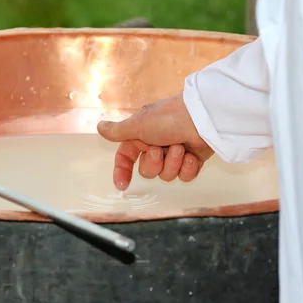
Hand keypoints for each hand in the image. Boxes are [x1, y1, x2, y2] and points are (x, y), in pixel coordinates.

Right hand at [97, 92, 213, 189]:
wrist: (203, 117)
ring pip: (167, 175)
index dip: (122, 171)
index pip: (126, 157)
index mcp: (141, 135)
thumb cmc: (169, 117)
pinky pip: (185, 176)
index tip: (123, 185)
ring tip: (181, 147)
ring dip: (173, 163)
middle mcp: (157, 144)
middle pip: (147, 171)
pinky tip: (192, 155)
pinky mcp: (192, 160)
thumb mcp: (138, 124)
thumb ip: (118, 131)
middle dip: (155, 163)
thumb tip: (99, 127)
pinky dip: (187, 167)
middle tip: (161, 149)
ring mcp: (175, 153)